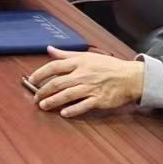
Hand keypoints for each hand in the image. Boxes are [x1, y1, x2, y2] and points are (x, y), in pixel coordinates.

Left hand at [30, 47, 145, 117]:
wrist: (130, 77)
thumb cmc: (109, 66)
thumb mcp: (87, 56)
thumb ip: (66, 54)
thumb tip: (49, 49)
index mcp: (79, 62)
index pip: (54, 66)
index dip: (40, 73)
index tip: (32, 79)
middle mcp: (83, 75)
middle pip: (58, 83)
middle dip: (43, 91)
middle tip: (36, 97)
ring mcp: (90, 88)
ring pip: (67, 95)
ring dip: (53, 101)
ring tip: (43, 106)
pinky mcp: (98, 100)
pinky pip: (83, 106)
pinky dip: (72, 110)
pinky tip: (64, 113)